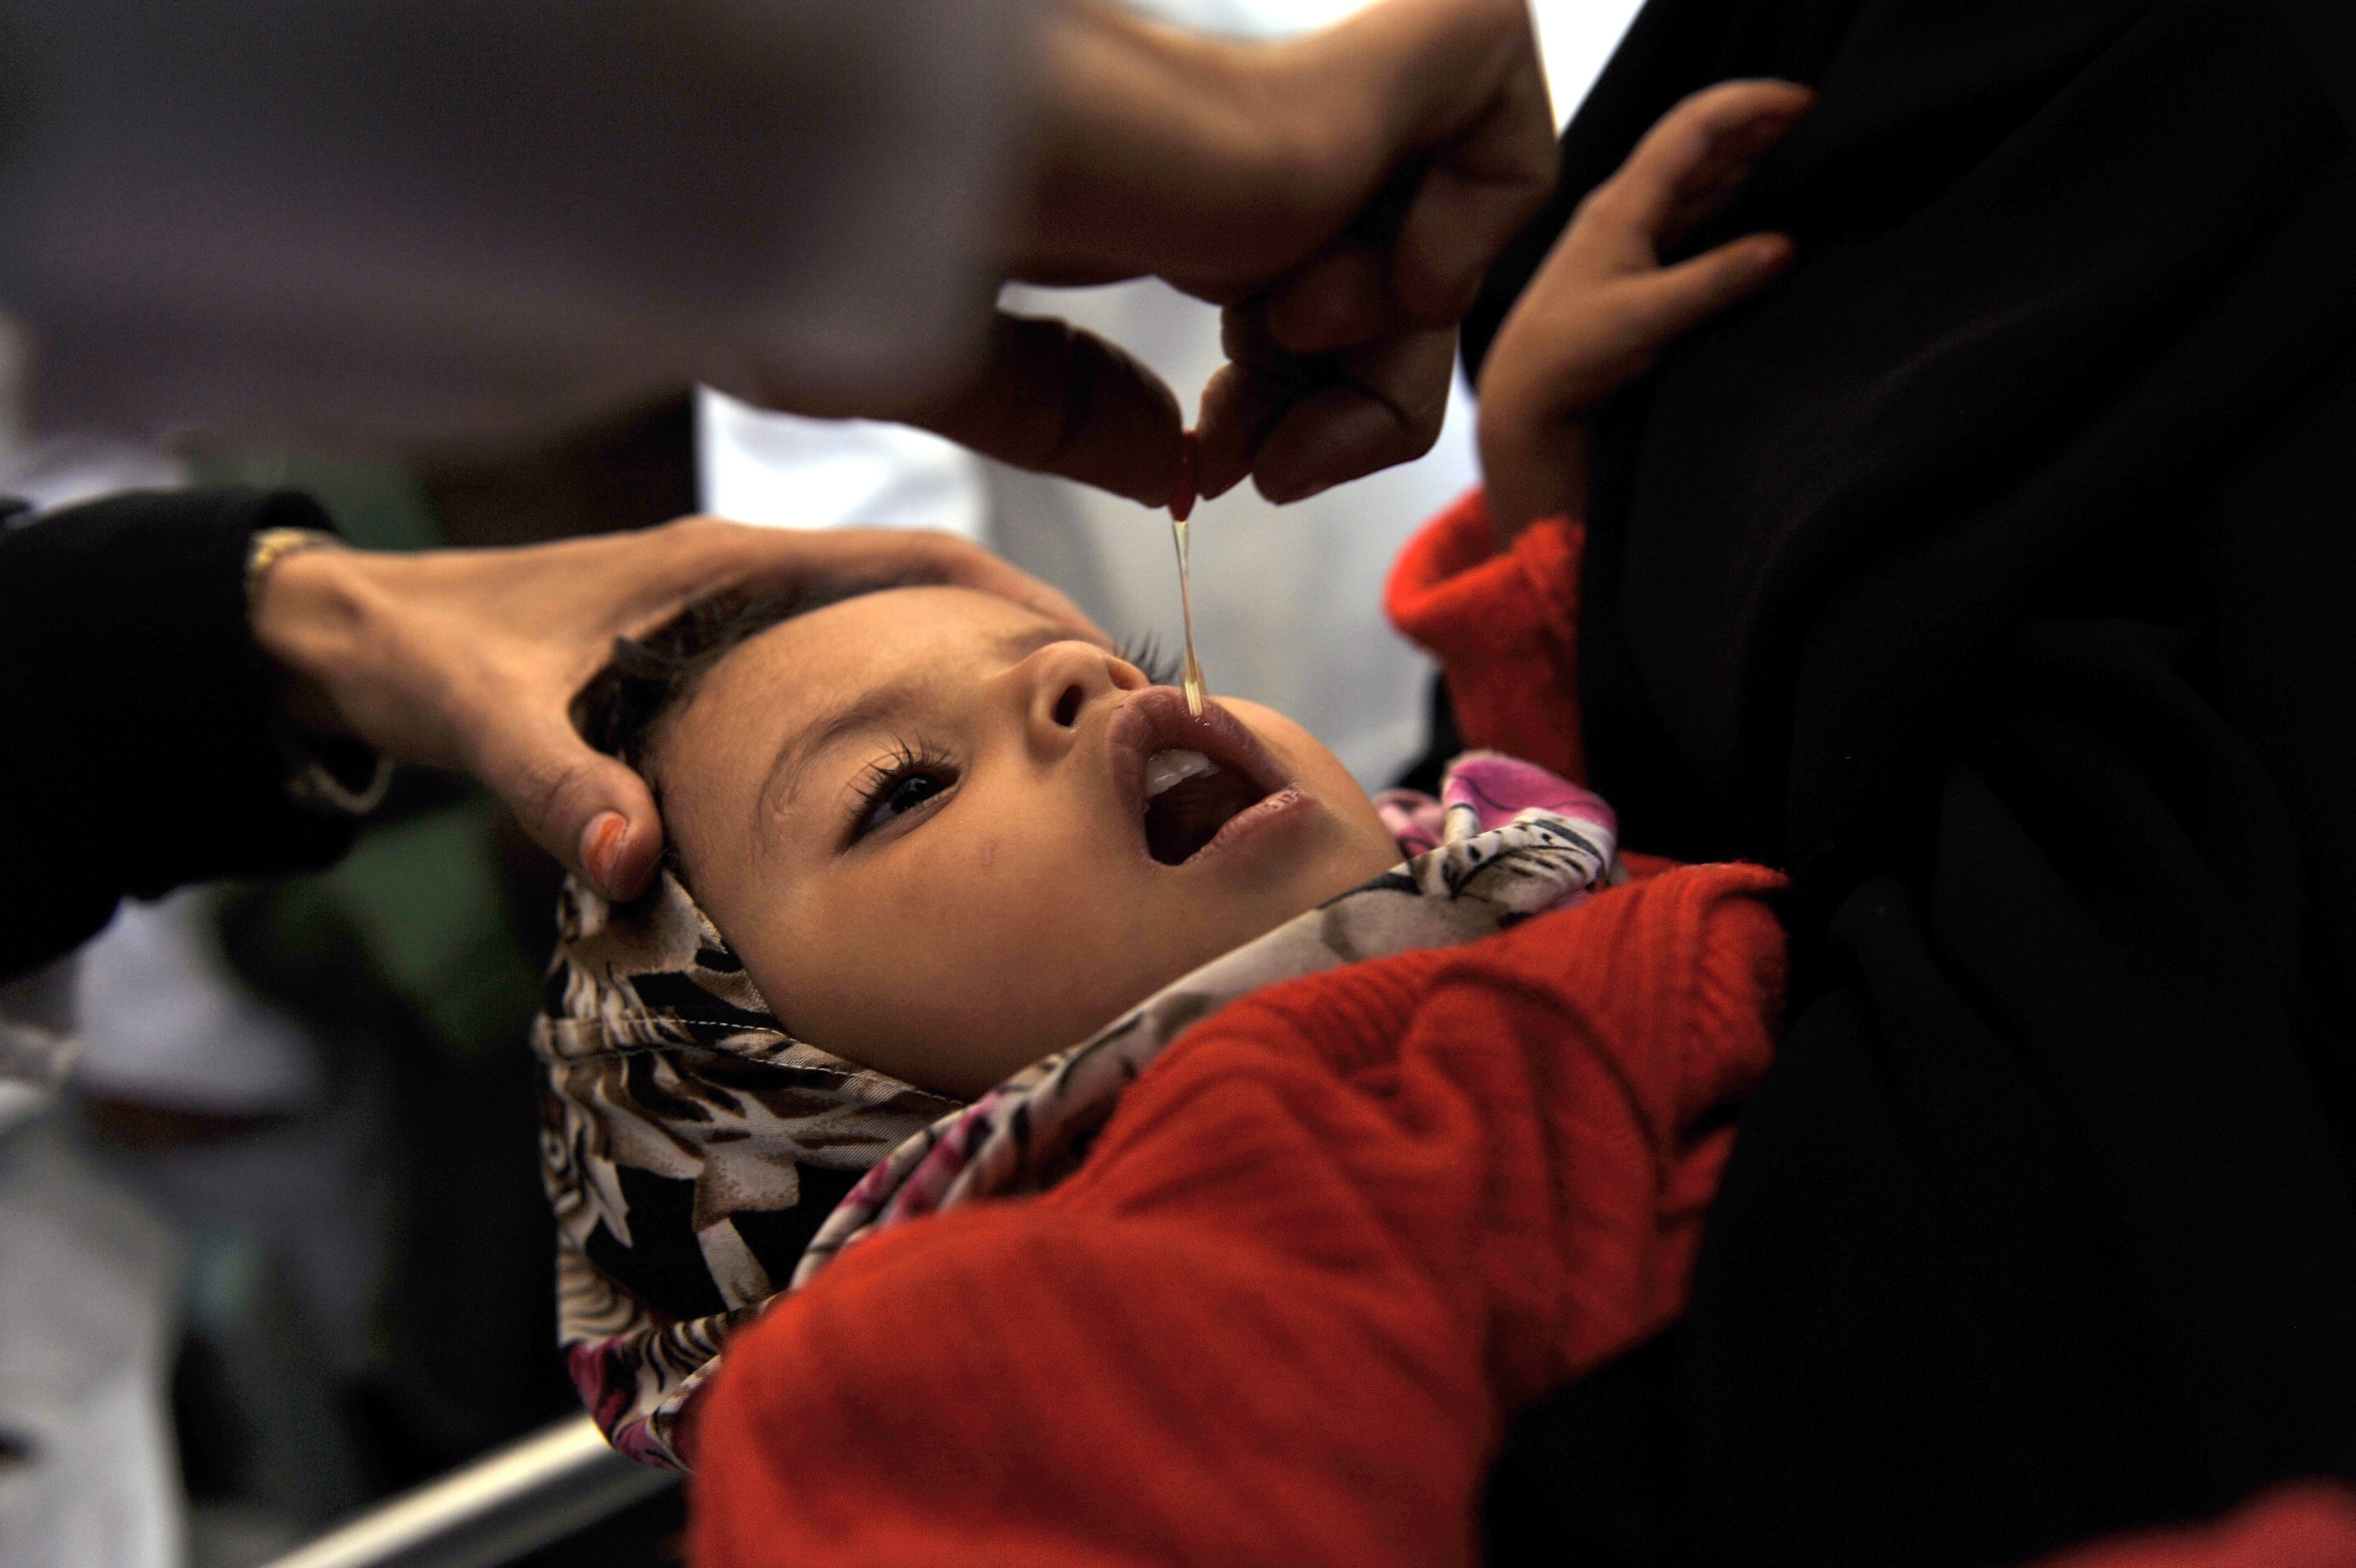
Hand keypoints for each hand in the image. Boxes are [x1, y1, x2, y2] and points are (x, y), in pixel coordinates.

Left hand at [250, 520, 1098, 899]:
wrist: (351, 635)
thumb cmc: (420, 656)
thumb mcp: (482, 715)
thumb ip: (556, 783)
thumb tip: (637, 866)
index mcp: (727, 564)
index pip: (913, 557)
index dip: (1017, 599)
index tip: (1100, 656)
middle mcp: (750, 577)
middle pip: (930, 592)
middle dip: (1026, 645)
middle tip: (1111, 726)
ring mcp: (738, 614)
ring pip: (891, 631)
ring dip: (971, 676)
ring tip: (1053, 758)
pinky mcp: (717, 656)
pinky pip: (843, 667)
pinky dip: (904, 705)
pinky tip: (924, 782)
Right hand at [723, 0, 1555, 509]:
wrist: (871, 143)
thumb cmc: (861, 238)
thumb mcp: (951, 364)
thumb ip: (1066, 413)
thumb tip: (1177, 471)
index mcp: (1175, 193)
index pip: (1300, 296)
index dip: (1289, 407)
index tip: (1218, 469)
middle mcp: (1258, 143)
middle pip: (1389, 297)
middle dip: (1349, 412)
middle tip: (1266, 465)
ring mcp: (1316, 100)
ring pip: (1452, 242)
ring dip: (1393, 360)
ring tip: (1284, 357)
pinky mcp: (1374, 55)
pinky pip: (1505, 124)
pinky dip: (1473, 229)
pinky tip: (1358, 281)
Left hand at [1477, 79, 1813, 543]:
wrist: (1524, 399)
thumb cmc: (1569, 357)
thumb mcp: (1646, 319)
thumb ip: (1715, 281)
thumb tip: (1785, 246)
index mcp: (1622, 204)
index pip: (1692, 127)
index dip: (1749, 103)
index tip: (1805, 101)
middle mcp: (1624, 208)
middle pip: (1697, 143)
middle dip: (1754, 121)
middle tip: (1816, 117)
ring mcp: (1629, 235)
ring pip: (1696, 178)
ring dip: (1744, 156)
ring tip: (1799, 143)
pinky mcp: (1635, 265)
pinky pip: (1689, 214)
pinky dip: (1727, 198)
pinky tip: (1754, 197)